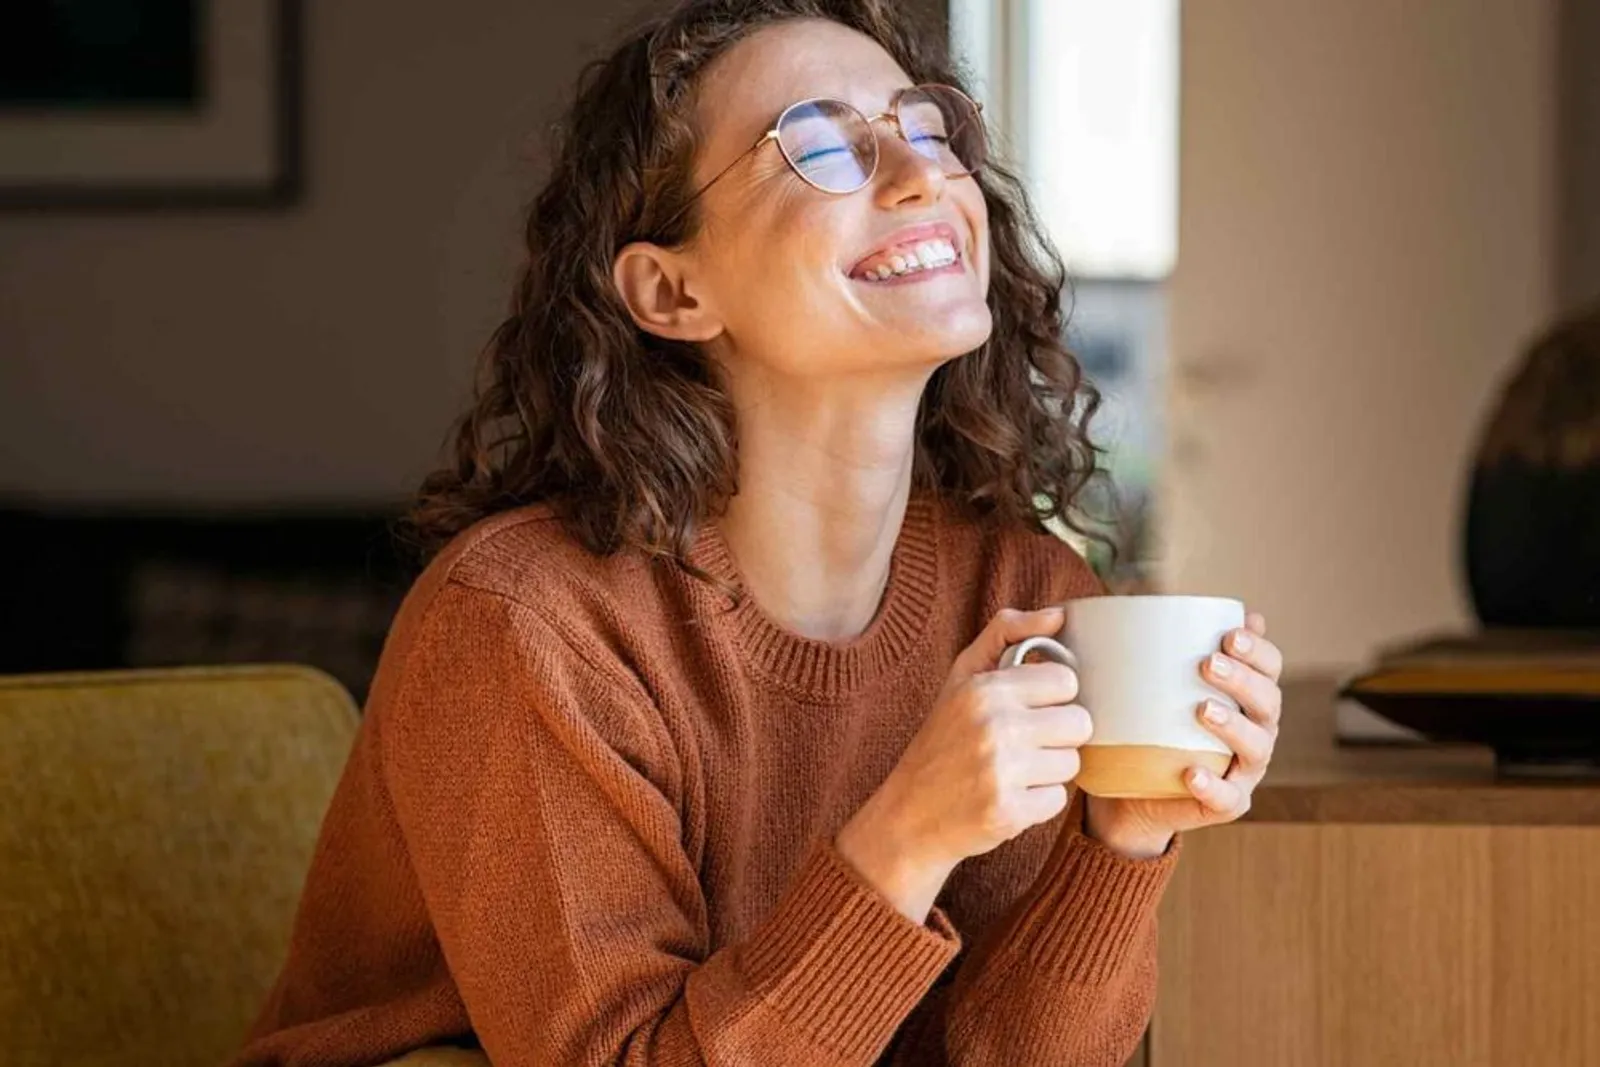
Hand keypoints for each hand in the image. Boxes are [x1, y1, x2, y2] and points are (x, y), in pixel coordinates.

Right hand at [836, 607, 1092, 922]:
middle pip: (1079, 723)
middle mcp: (994, 726)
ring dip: (1049, 770)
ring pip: (1072, 763)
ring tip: (1013, 771)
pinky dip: (1038, 802)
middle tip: (1025, 744)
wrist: (908, 815)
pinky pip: (1058, 799)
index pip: (1066, 682)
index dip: (1053, 697)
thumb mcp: (962, 678)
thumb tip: (1059, 614)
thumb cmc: (942, 740)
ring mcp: (1002, 771)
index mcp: (984, 689)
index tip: (1030, 709)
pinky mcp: (1009, 812)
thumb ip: (1006, 634)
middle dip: (1058, 735)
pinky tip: (1008, 797)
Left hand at [1084, 611, 1283, 858]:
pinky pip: (1227, 798)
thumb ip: (1160, 647)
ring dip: (1234, 726)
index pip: (1270, 668)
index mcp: (1247, 697)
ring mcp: (1244, 771)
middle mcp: (1256, 731)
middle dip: (1244, 680)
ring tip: (1203, 710)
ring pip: (1257, 748)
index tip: (1229, 634)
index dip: (1259, 651)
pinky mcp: (1225, 804)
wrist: (1131, 791)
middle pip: (1268, 702)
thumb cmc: (1147, 725)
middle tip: (1208, 664)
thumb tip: (1154, 600)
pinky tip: (1192, 772)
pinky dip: (1212, 785)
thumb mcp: (1150, 684)